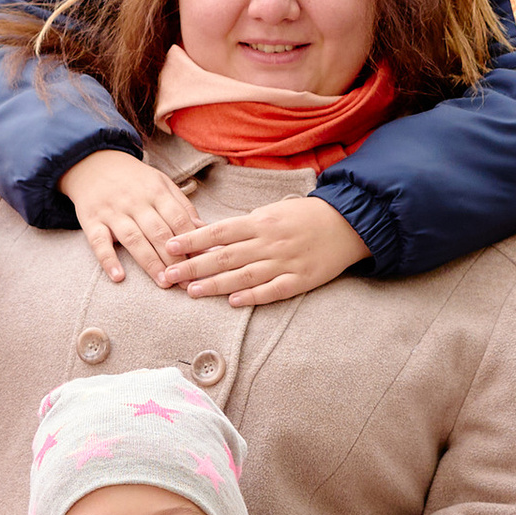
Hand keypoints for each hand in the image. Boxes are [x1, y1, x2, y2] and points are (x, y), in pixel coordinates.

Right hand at [59, 149, 199, 286]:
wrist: (92, 163)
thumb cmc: (133, 180)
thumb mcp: (160, 183)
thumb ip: (181, 206)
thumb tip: (204, 230)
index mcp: (156, 191)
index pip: (178, 219)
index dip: (192, 241)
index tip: (203, 262)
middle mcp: (135, 201)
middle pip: (159, 232)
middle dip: (175, 258)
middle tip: (187, 281)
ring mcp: (112, 211)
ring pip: (134, 239)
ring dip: (150, 263)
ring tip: (164, 282)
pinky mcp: (91, 221)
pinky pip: (99, 242)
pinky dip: (108, 260)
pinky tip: (119, 277)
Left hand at [158, 193, 369, 308]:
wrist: (347, 223)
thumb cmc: (303, 216)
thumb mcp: (270, 212)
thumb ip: (241, 226)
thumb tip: (206, 233)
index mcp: (260, 221)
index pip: (218, 232)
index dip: (192, 240)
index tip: (169, 247)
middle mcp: (269, 242)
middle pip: (225, 256)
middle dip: (194, 266)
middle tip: (168, 275)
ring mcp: (285, 262)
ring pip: (244, 275)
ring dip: (215, 284)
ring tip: (190, 291)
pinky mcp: (300, 279)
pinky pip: (272, 290)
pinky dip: (252, 296)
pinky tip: (232, 302)